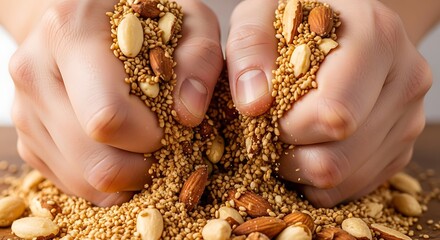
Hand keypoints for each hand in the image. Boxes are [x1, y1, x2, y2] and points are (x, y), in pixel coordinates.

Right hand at [9, 0, 221, 205]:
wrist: (85, 20)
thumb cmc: (141, 18)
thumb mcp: (186, 18)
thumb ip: (199, 57)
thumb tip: (189, 114)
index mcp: (70, 35)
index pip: (109, 117)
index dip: (153, 135)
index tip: (173, 123)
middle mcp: (36, 73)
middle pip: (95, 161)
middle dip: (143, 166)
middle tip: (163, 143)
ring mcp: (25, 110)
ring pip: (83, 180)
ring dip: (126, 175)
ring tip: (144, 144)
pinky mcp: (29, 137)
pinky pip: (72, 183)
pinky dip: (106, 178)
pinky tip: (123, 148)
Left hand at [226, 0, 431, 206]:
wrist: (344, 27)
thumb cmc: (300, 17)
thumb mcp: (263, 13)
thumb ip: (250, 47)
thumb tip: (254, 104)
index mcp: (375, 37)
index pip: (332, 114)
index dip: (286, 126)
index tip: (268, 111)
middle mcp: (405, 79)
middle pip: (338, 157)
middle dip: (290, 153)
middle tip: (274, 129)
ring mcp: (408, 118)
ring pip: (345, 178)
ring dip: (303, 168)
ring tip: (290, 135)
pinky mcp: (400, 146)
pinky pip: (354, 186)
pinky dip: (321, 179)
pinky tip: (308, 146)